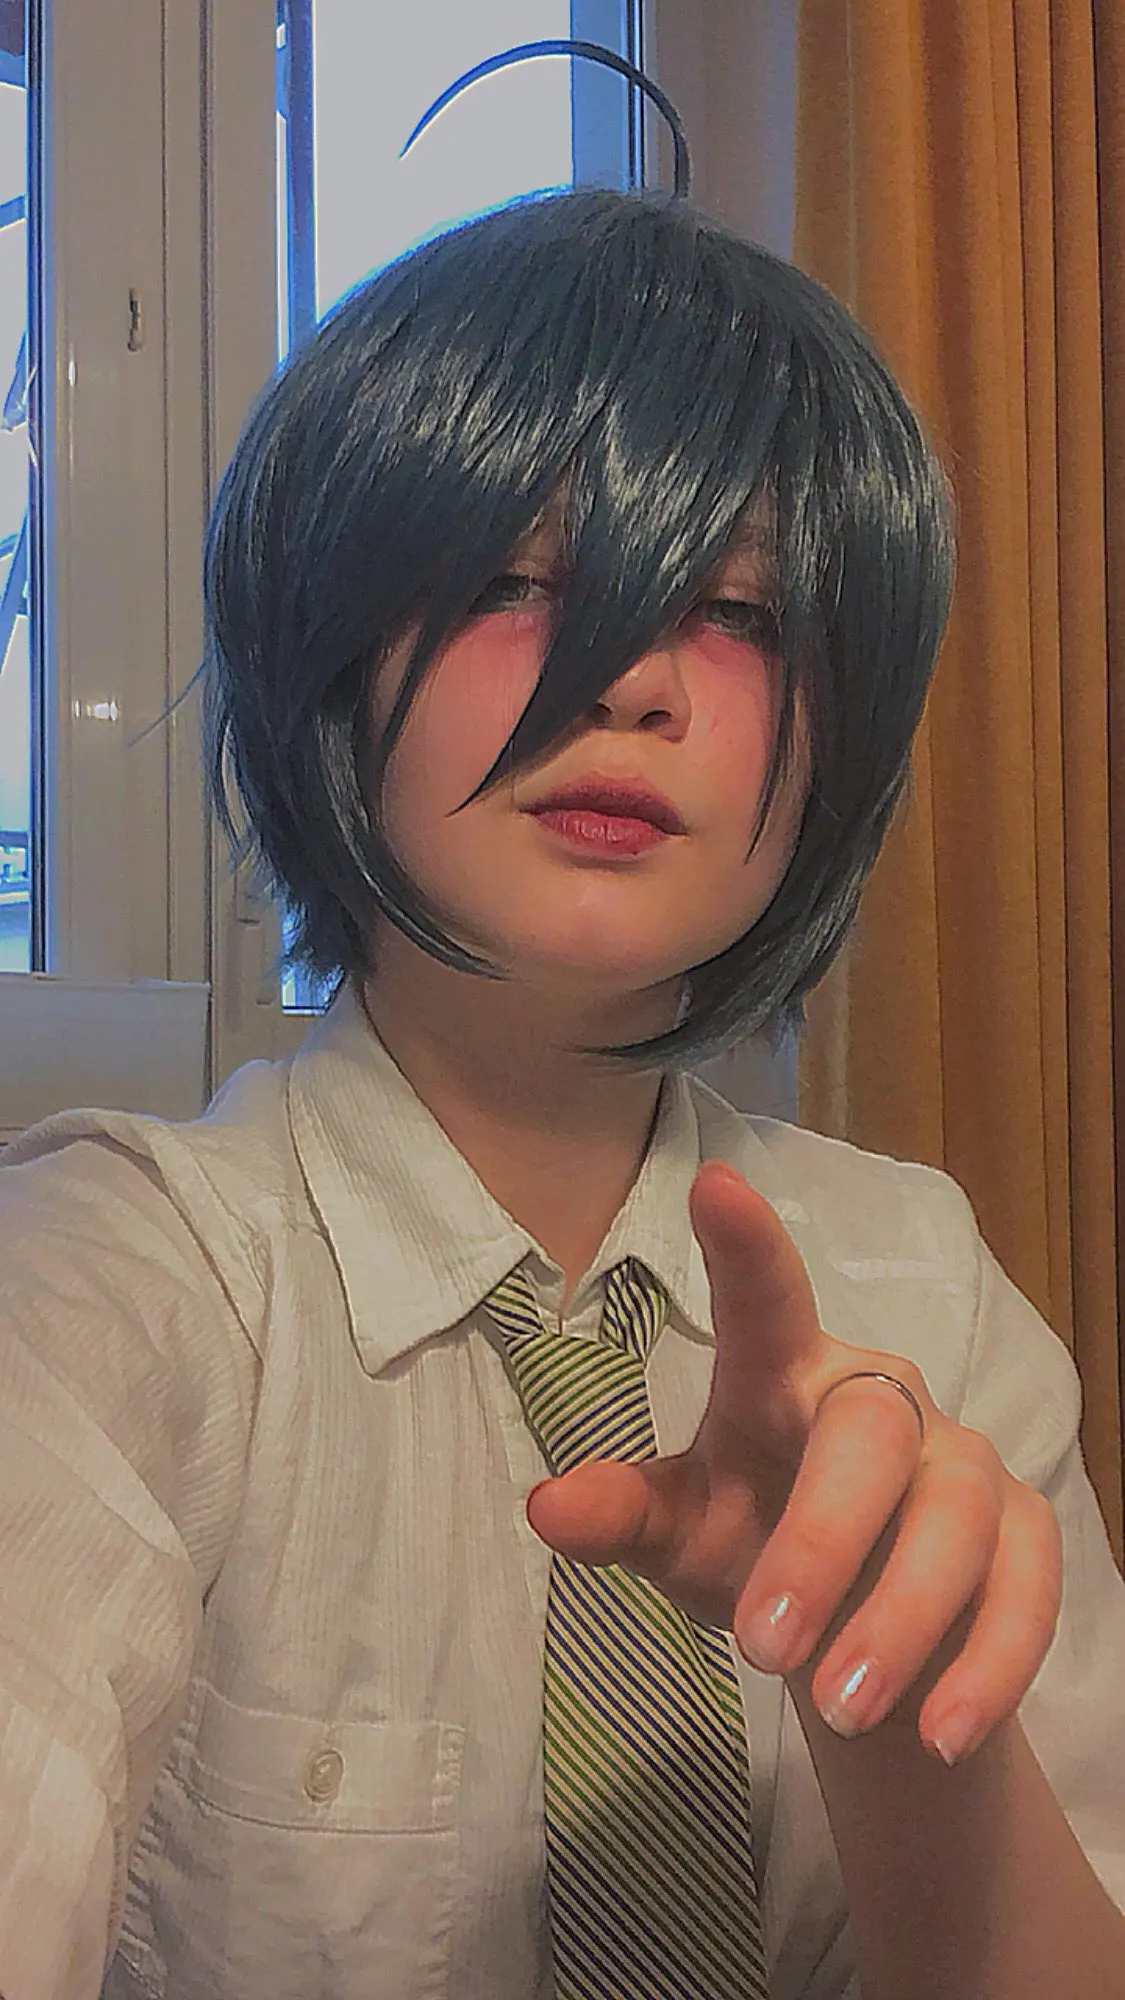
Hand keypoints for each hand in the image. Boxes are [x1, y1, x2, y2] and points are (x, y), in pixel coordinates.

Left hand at [527, 1160, 1062, 1762]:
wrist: (852, 1636)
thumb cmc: (750, 1546)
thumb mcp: (678, 1535)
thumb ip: (623, 1517)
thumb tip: (544, 1505)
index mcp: (782, 1376)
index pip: (766, 1302)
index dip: (745, 1246)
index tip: (713, 1184)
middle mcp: (877, 1399)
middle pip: (868, 1436)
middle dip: (822, 1543)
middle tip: (765, 1650)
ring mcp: (961, 1462)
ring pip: (957, 1516)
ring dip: (902, 1617)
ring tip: (839, 1706)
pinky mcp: (1024, 1530)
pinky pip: (1028, 1585)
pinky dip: (990, 1661)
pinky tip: (937, 1731)